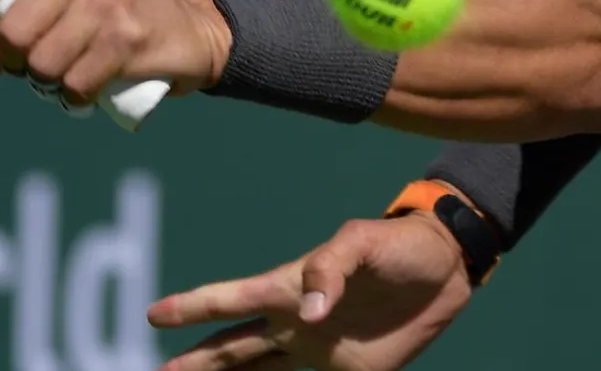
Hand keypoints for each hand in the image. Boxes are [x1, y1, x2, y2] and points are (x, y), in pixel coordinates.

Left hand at [0, 0, 231, 104]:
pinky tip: (91, 86)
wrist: (192, 24)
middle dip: (16, 61)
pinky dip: (76, 98)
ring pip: (41, 65)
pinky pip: (74, 86)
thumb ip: (11, 29)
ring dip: (49, 84)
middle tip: (38, 62)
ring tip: (70, 72)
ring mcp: (106, 1)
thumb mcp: (62, 5)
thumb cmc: (115, 15)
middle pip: (11, 32)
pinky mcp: (126, 38)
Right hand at [146, 213, 473, 370]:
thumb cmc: (397, 246)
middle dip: (195, 361)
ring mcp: (317, 350)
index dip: (193, 307)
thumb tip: (308, 313)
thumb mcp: (362, 242)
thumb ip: (330, 269)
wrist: (445, 268)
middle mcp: (294, 323)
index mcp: (289, 287)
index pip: (232, 300)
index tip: (155, 315)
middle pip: (231, 348)